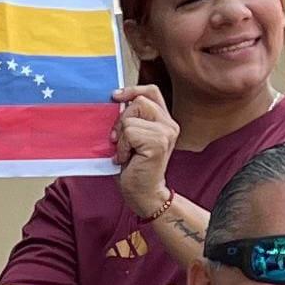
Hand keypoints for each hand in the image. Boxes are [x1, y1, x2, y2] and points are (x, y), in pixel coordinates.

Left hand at [113, 84, 177, 220]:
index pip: (151, 92)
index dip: (132, 89)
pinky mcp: (159, 143)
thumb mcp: (132, 139)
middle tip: (119, 142)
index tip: (115, 96)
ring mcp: (166, 133)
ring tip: (126, 153)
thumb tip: (115, 101)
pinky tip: (128, 159)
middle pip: (138, 101)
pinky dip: (123, 147)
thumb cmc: (135, 169)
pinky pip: (130, 132)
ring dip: (122, 137)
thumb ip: (131, 120)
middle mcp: (169, 125)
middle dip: (122, 120)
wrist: (144, 194)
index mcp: (164, 121)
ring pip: (131, 119)